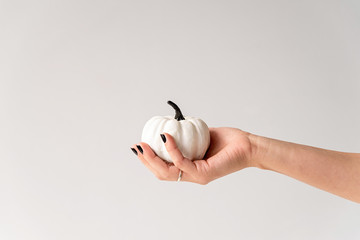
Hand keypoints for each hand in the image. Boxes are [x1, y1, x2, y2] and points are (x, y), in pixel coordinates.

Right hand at [131, 127, 253, 183]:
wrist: (248, 146)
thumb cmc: (229, 141)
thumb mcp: (203, 136)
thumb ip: (188, 134)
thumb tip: (173, 124)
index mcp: (190, 168)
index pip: (164, 169)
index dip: (149, 160)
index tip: (140, 146)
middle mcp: (191, 175)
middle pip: (161, 173)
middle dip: (146, 161)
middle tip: (136, 147)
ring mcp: (197, 176)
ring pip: (167, 172)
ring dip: (152, 158)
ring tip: (144, 145)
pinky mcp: (204, 173)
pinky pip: (182, 161)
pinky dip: (171, 148)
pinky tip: (165, 136)